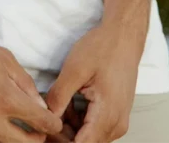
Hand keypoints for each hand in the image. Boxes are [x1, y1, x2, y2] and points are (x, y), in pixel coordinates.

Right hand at [0, 24, 63, 141]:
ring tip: (16, 132)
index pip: (41, 122)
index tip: (54, 122)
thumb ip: (25, 84)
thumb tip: (39, 106)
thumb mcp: (4, 58)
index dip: (52, 123)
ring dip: (14, 142)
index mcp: (5, 98)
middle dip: (37, 138)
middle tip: (38, 131)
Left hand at [43, 23, 141, 141]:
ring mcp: (118, 122)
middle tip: (46, 114)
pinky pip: (94, 128)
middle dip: (62, 134)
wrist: (124, 37)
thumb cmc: (102, 48)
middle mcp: (116, 125)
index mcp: (107, 116)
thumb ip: (59, 97)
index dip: (59, 140)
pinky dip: (79, 121)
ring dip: (70, 127)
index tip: (44, 128)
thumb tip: (46, 117)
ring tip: (59, 103)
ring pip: (88, 138)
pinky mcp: (115, 116)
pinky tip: (69, 102)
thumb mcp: (75, 69)